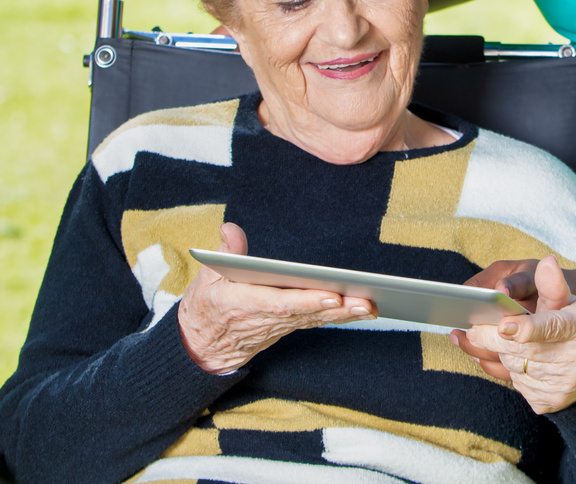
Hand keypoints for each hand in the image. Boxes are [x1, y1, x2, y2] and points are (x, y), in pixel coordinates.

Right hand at [178, 223, 375, 373]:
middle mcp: (265, 318)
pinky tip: (363, 309)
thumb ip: (223, 253)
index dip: (305, 302)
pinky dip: (339, 317)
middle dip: (336, 308)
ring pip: (315, 319)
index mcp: (242, 303)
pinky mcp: (287, 326)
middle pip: (305, 314)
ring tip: (372, 304)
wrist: (203, 346)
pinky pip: (315, 321)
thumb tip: (231, 229)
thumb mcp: (205, 277)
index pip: (278, 303)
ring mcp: (278, 326)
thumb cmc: (206, 305)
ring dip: (344, 315)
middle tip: (365, 302)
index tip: (330, 296)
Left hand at [453, 256, 575, 413]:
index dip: (525, 328)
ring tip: (482, 339)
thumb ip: (552, 284)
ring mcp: (559, 385)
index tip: (503, 325)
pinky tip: (507, 358)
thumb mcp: (571, 302)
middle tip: (470, 329)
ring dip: (496, 352)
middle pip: (521, 350)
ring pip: (513, 367)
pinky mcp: (546, 402)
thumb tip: (547, 262)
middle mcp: (571, 360)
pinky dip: (508, 370)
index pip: (550, 327)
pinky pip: (516, 385)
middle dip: (491, 338)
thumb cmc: (575, 327)